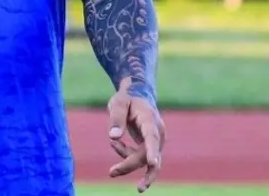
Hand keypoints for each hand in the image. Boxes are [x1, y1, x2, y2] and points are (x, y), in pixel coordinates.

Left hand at [107, 77, 165, 191]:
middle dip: (129, 165)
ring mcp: (157, 142)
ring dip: (128, 164)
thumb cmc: (127, 99)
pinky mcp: (153, 148)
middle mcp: (157, 133)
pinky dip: (128, 157)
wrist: (138, 97)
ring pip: (145, 161)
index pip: (151, 137)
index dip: (152, 150)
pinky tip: (117, 145)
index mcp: (149, 119)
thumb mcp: (118, 103)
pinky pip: (142, 160)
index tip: (152, 163)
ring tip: (112, 160)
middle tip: (111, 172)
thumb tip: (113, 137)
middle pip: (146, 155)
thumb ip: (116, 118)